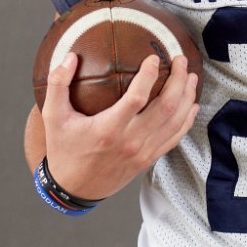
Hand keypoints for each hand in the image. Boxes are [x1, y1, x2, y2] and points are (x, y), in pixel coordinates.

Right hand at [41, 52, 198, 199]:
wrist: (74, 189)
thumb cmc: (64, 150)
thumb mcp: (54, 118)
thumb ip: (58, 85)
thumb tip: (70, 57)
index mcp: (109, 129)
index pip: (137, 98)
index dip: (149, 75)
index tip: (154, 58)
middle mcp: (130, 141)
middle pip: (166, 107)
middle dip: (179, 80)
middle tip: (181, 60)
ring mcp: (143, 152)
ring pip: (175, 122)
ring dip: (187, 97)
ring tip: (191, 76)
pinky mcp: (149, 159)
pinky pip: (175, 138)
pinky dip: (187, 120)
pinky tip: (192, 105)